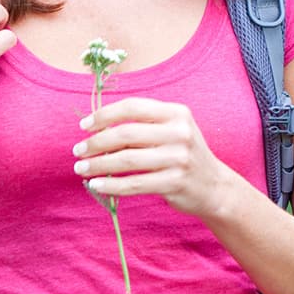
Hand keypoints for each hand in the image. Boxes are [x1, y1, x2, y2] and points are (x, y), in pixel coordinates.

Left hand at [74, 97, 246, 217]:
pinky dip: (111, 185)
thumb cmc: (184, 155)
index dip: (104, 115)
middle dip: (96, 142)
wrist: (214, 187)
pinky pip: (134, 184)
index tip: (84, 126)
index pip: (133, 107)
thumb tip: (97, 126)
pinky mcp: (175, 183)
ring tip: (82, 168)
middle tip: (78, 150)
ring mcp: (179, 158)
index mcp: (177, 113)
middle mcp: (180, 133)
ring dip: (98, 165)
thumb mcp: (173, 130)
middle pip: (126, 133)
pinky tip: (97, 184)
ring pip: (127, 160)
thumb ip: (144, 124)